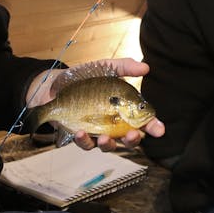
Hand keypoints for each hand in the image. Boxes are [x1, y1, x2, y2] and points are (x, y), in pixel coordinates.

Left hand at [29, 59, 165, 150]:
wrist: (54, 84)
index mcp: (123, 109)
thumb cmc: (84, 77)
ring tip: (105, 138)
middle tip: (132, 136)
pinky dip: (84, 140)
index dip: (153, 126)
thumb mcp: (105, 68)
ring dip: (108, 144)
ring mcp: (96, 131)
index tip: (159, 130)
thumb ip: (125, 67)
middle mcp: (113, 123)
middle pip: (128, 138)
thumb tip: (146, 68)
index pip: (142, 120)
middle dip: (133, 140)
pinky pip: (85, 143)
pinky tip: (81, 132)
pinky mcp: (80, 136)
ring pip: (108, 145)